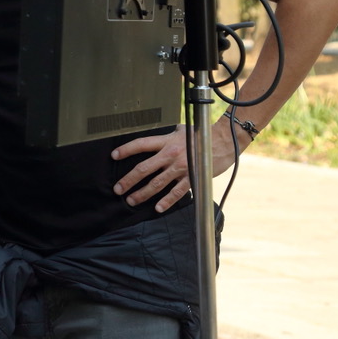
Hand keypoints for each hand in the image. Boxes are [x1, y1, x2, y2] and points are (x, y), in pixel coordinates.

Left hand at [110, 122, 238, 212]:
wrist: (223, 142)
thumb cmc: (201, 134)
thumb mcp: (180, 130)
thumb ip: (166, 136)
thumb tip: (154, 139)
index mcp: (166, 141)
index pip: (141, 145)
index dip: (126, 150)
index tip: (114, 156)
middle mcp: (171, 154)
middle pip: (144, 168)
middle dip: (129, 180)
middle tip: (118, 189)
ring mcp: (181, 168)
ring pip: (157, 183)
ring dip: (142, 193)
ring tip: (131, 200)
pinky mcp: (192, 178)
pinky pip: (177, 192)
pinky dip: (167, 201)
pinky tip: (158, 208)